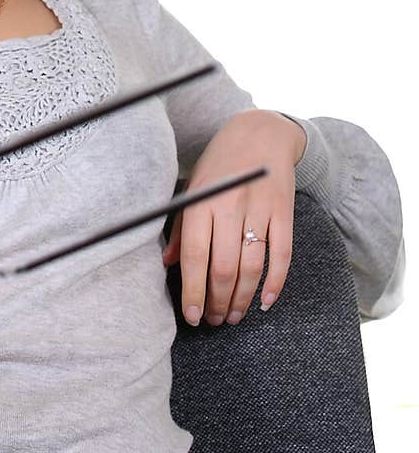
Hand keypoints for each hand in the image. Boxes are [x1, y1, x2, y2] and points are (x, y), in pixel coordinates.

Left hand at [161, 110, 301, 326]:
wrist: (261, 132)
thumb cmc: (219, 164)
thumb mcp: (193, 188)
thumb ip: (182, 228)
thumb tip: (168, 263)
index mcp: (202, 202)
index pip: (195, 257)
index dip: (193, 291)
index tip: (191, 316)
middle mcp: (230, 206)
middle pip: (223, 268)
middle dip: (216, 302)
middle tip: (212, 320)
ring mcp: (260, 210)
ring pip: (251, 268)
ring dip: (241, 299)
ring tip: (232, 316)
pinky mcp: (284, 213)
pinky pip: (281, 256)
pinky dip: (275, 284)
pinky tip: (265, 302)